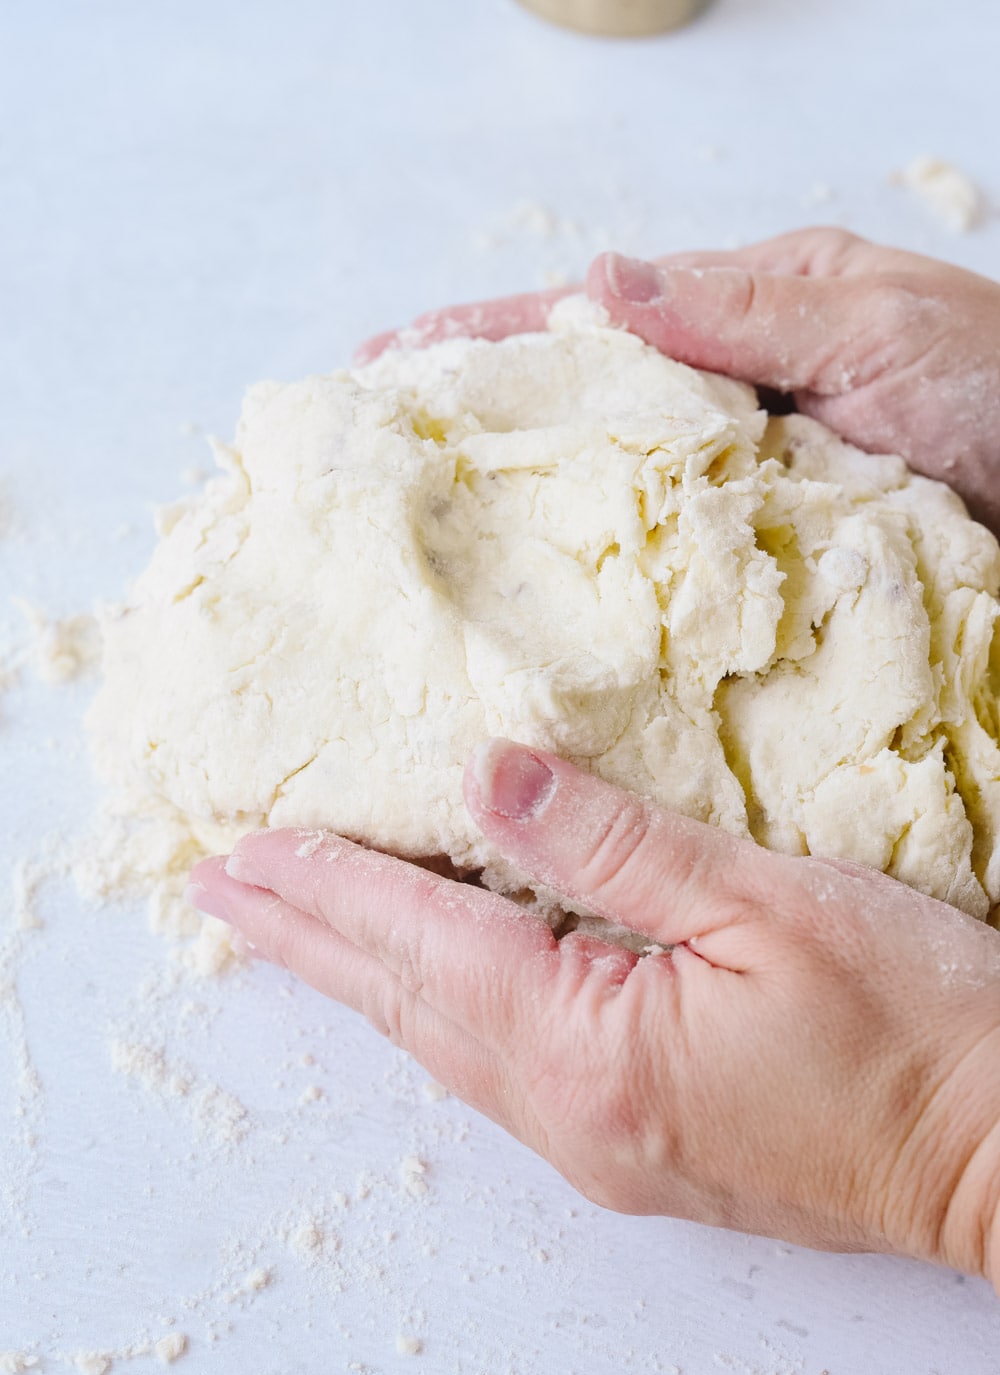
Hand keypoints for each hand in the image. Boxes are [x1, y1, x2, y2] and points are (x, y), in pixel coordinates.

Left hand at [189, 738, 999, 1288]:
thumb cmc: (913, 1028)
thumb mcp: (765, 904)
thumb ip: (612, 843)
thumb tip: (485, 776)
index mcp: (589, 1048)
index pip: (424, 942)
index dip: (331, 884)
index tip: (243, 846)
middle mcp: (571, 1115)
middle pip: (407, 1005)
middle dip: (308, 940)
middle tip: (220, 890)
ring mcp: (601, 1146)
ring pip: (444, 1044)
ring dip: (362, 979)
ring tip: (292, 933)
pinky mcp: (638, 1150)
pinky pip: (497, 1071)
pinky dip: (436, 1015)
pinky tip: (421, 996)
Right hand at [356, 228, 999, 534]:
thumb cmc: (995, 382)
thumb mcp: (871, 320)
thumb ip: (739, 308)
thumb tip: (594, 286)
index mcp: (740, 319)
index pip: (585, 322)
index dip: (479, 342)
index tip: (384, 364)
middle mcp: (726, 405)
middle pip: (579, 413)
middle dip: (478, 430)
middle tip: (374, 464)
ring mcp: (742, 490)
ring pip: (615, 501)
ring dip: (528, 522)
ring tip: (426, 550)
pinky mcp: (770, 564)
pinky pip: (674, 576)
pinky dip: (610, 593)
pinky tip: (551, 621)